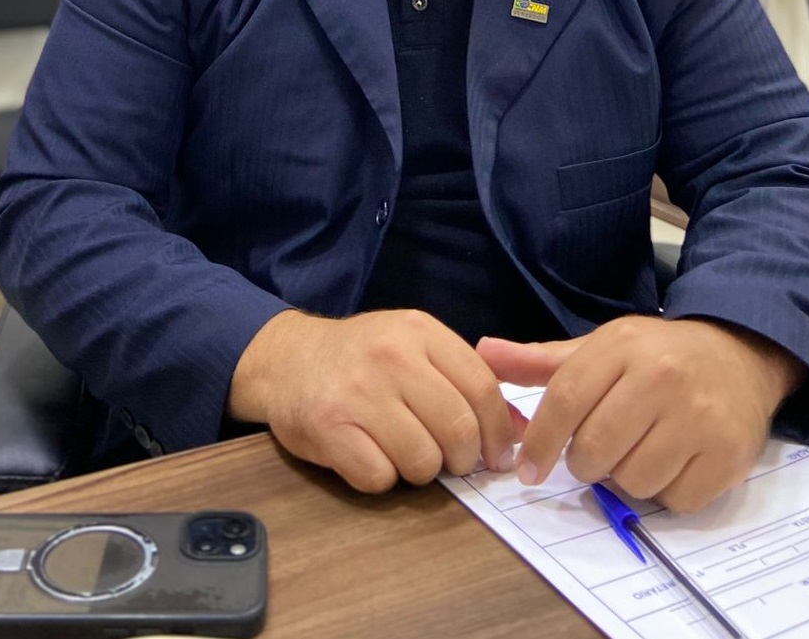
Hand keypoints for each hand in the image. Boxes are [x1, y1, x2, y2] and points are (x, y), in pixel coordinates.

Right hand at [227, 308, 515, 492]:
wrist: (287, 359)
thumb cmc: (362, 356)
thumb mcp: (415, 346)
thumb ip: (465, 378)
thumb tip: (521, 430)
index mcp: (420, 331)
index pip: (481, 389)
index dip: (500, 432)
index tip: (498, 455)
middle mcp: (391, 357)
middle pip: (458, 430)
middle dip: (462, 459)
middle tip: (451, 461)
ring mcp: (358, 393)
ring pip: (423, 461)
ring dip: (420, 470)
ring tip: (402, 451)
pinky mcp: (328, 428)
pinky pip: (380, 478)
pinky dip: (381, 478)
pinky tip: (369, 455)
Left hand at [477, 316, 804, 511]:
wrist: (737, 355)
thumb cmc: (655, 356)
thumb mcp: (598, 348)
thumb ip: (539, 360)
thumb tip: (482, 352)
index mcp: (622, 346)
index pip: (565, 401)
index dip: (540, 443)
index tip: (529, 471)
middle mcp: (662, 376)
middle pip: (595, 449)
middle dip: (585, 463)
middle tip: (597, 452)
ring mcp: (699, 416)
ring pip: (633, 481)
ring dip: (626, 478)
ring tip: (637, 451)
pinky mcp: (728, 453)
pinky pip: (675, 500)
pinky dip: (665, 493)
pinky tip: (671, 463)